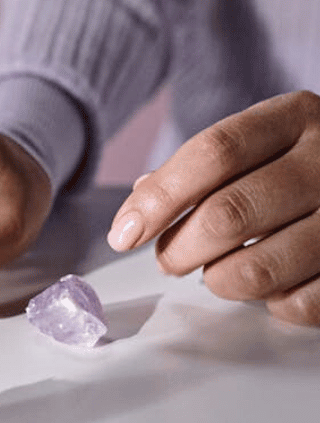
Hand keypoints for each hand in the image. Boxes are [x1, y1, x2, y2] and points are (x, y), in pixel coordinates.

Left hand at [107, 91, 319, 325]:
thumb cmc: (297, 166)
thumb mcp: (257, 145)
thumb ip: (198, 169)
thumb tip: (138, 206)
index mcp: (293, 118)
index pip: (213, 154)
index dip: (159, 198)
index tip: (124, 233)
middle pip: (227, 215)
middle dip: (178, 250)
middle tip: (167, 261)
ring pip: (256, 269)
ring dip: (218, 280)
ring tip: (217, 271)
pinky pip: (296, 303)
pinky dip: (268, 303)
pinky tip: (270, 284)